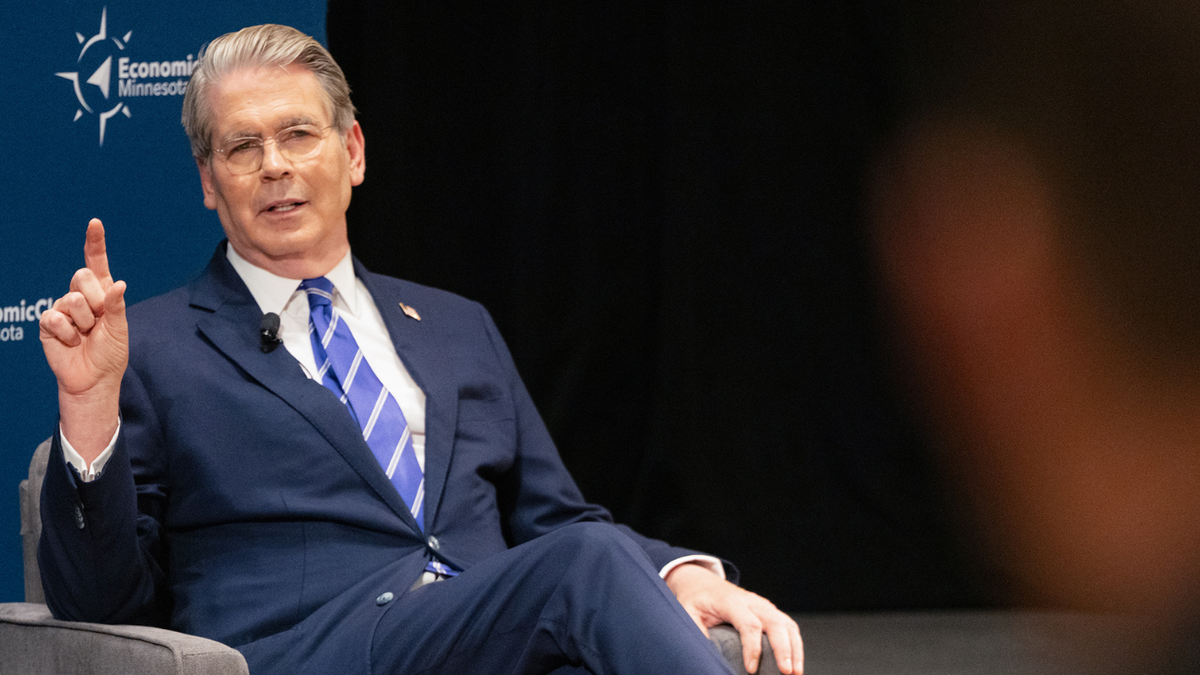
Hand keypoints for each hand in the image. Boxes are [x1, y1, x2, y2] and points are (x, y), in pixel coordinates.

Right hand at [39, 218, 127, 460]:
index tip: (95, 223)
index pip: (97, 264)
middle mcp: (81, 296)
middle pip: (82, 277)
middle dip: (95, 299)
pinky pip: (55, 317)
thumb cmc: (110, 353)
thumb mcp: (120, 329)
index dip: (94, 243)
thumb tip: (118, 284)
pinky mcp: (48, 323)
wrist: (94, 378)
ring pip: (70, 299)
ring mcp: (63, 308)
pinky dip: (67, 332)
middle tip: (99, 320)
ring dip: (84, 321)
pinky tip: (71, 341)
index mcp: (103, 293)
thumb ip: (117, 305)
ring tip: (86, 335)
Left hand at [665, 562, 802, 673]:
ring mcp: (764, 605)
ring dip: (794, 649)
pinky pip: (788, 627)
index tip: (751, 669)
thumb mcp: (687, 613)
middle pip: (775, 623)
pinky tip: (795, 662)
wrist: (701, 583)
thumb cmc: (695, 599)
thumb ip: (696, 631)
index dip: (753, 648)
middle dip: (783, 649)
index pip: (749, 624)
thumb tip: (704, 654)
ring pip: (787, 625)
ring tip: (796, 672)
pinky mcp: (769, 611)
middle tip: (786, 672)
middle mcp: (752, 602)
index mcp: (731, 602)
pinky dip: (795, 644)